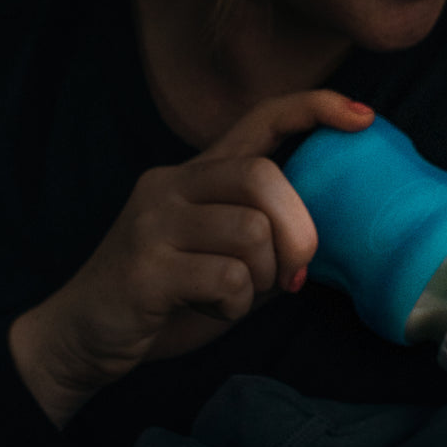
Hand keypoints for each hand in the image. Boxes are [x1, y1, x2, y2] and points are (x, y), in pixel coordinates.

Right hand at [9, 90, 373, 426]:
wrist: (81, 338)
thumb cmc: (168, 295)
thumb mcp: (225, 257)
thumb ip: (268, 236)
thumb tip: (329, 234)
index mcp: (197, 174)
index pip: (261, 118)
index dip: (315, 109)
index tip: (364, 115)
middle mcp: (173, 184)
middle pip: (264, 176)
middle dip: (298, 229)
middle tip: (294, 272)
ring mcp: (154, 222)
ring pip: (252, 229)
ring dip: (264, 276)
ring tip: (238, 295)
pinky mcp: (145, 266)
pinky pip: (228, 276)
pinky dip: (237, 304)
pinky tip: (214, 309)